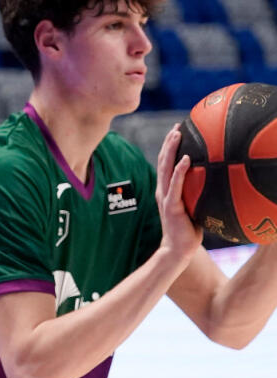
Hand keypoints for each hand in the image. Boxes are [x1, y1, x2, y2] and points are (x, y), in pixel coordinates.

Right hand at [156, 125, 202, 261]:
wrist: (177, 250)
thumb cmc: (187, 231)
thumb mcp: (193, 207)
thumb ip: (197, 194)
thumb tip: (215, 181)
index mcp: (165, 191)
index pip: (165, 165)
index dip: (169, 148)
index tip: (177, 132)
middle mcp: (162, 191)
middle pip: (163, 162)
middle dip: (169, 143)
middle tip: (177, 127)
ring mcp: (165, 198)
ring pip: (165, 169)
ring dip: (170, 150)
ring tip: (176, 134)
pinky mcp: (171, 206)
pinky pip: (175, 186)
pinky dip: (179, 171)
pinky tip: (185, 159)